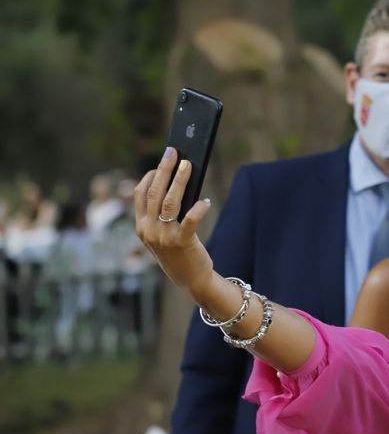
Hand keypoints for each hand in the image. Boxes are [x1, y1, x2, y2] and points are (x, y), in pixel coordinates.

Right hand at [134, 147, 214, 296]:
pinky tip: (205, 201)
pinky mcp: (182, 242)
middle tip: (174, 153)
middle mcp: (149, 230)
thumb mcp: (164, 235)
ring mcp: (163, 237)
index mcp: (141, 227)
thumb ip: (164, 215)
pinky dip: (198, 207)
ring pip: (170, 201)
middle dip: (164, 169)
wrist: (192, 280)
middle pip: (154, 192)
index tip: (160, 163)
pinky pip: (190, 219)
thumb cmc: (180, 253)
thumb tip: (179, 184)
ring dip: (180, 180)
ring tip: (188, 165)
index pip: (140, 195)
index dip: (149, 176)